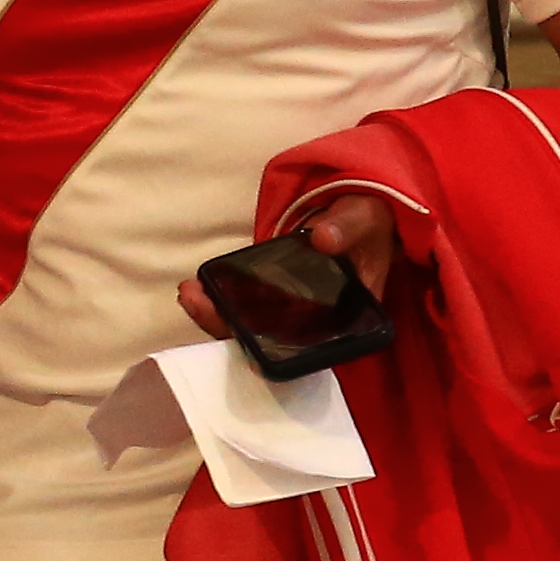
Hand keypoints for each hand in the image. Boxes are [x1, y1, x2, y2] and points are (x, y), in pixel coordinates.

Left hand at [176, 191, 394, 340]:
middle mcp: (315, 323)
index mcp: (344, 320)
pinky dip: (220, 299)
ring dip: (217, 314)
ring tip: (190, 291)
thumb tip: (323, 239)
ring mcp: (291, 309)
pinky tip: (196, 285)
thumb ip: (347, 227)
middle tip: (196, 300)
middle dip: (229, 328)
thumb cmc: (369, 221)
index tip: (241, 336)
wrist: (362, 212)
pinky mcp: (273, 293)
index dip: (271, 348)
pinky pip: (243, 305)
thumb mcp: (365, 218)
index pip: (305, 346)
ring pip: (251, 326)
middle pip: (268, 341)